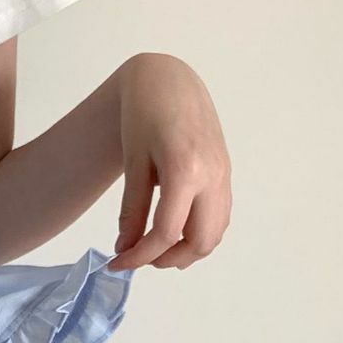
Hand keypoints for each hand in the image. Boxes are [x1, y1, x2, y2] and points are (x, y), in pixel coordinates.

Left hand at [110, 53, 230, 269]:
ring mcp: (224, 174)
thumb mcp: (133, 163)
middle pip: (200, 242)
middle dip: (168, 259)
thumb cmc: (144, 114)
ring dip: (187, 250)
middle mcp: (213, 176)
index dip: (139, 257)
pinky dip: (199, 232)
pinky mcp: (225, 172)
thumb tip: (125, 249)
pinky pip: (219, 215)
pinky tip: (174, 228)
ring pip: (215, 233)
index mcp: (186, 170)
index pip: (166, 233)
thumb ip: (132, 209)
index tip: (117, 262)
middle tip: (139, 257)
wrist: (169, 80)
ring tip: (155, 247)